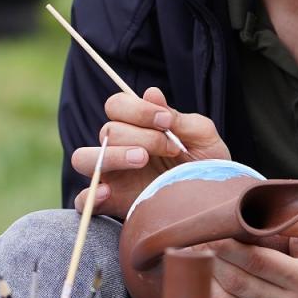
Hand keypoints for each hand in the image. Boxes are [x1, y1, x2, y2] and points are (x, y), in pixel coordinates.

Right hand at [70, 87, 228, 218]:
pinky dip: (90, 195)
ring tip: (141, 160)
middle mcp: (119, 149)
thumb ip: (178, 117)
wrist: (215, 203)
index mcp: (137, 128)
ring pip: (83, 158)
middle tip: (169, 149)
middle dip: (140, 135)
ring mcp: (112, 177)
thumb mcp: (202, 137)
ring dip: (112, 155)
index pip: (116, 106)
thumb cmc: (206, 166)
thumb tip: (151, 93)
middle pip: (107, 131)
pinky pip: (83, 201)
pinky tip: (109, 192)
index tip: (166, 121)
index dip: (137, 109)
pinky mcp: (112, 204)